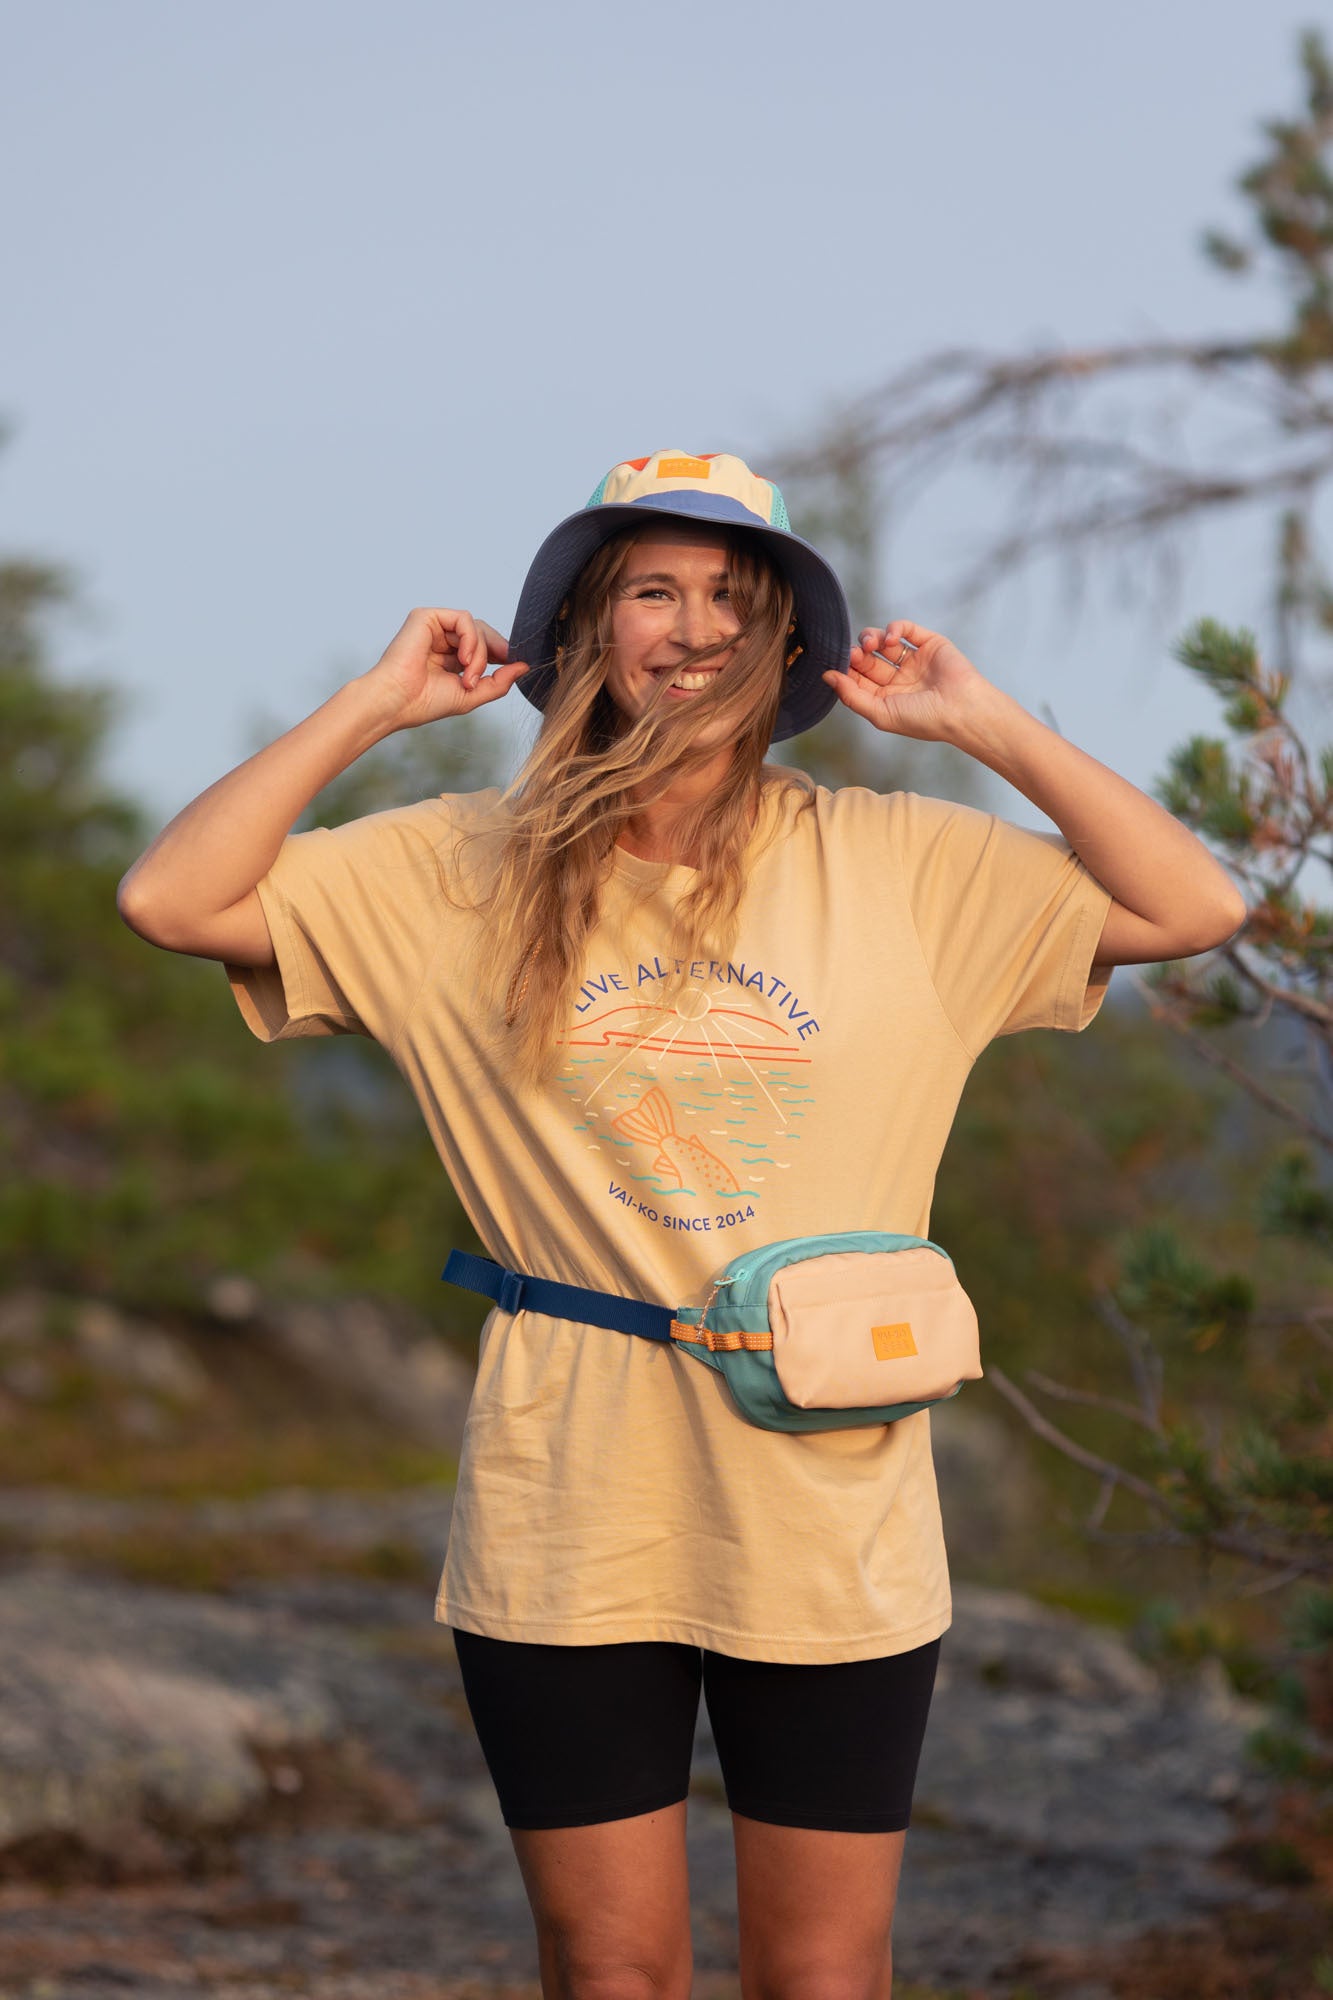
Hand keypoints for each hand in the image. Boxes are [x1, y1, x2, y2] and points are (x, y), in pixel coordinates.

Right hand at [360, 607, 528, 730]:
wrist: (398, 701)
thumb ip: (499, 682)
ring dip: (480, 654)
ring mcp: (434, 627)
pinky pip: (464, 618)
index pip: (485, 645)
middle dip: (493, 653)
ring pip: (476, 627)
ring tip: (468, 676)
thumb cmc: (426, 702)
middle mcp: (442, 639)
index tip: (513, 663)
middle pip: (484, 633)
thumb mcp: (472, 694)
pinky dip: (471, 639)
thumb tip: (524, 666)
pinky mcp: (426, 616)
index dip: (501, 652)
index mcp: (450, 657)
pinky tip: (464, 659)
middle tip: (482, 677)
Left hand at [822, 619, 989, 742]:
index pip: (857, 679)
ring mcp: (913, 660)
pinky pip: (905, 629)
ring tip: (872, 645)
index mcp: (886, 698)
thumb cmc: (923, 719)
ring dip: (871, 638)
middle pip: (867, 659)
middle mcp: (898, 678)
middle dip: (857, 654)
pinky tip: (891, 638)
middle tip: (855, 654)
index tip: (837, 666)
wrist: (962, 709)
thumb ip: (851, 695)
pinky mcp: (929, 643)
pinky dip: (894, 628)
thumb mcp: (880, 713)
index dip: (846, 670)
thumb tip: (825, 676)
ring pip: (882, 641)